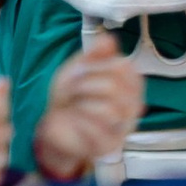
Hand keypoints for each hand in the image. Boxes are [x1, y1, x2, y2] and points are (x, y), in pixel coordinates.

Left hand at [29, 40, 140, 185]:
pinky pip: (97, 131)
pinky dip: (79, 122)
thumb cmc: (71, 95)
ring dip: (82, 104)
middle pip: (114, 87)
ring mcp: (122, 127)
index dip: (100, 65)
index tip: (83, 67)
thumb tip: (108, 40)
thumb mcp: (80, 67)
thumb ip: (95, 54)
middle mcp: (131, 106)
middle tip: (73, 88)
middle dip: (85, 84)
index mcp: (129, 84)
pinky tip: (75, 120)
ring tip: (74, 105)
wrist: (54, 123)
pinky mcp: (109, 145)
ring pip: (108, 110)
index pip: (126, 68)